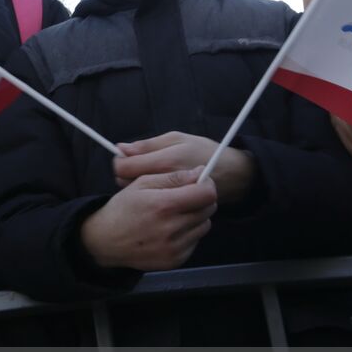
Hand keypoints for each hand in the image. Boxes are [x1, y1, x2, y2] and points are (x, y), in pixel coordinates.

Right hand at [80, 167, 217, 271]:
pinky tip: (169, 231)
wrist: (105, 241)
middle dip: (200, 200)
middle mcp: (171, 229)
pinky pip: (195, 241)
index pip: (206, 194)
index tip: (201, 182)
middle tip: (184, 197)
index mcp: (163, 205)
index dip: (207, 184)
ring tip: (174, 215)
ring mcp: (174, 248)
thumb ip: (173, 177)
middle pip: (208, 209)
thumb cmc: (123, 209)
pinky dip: (187, 234)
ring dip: (195, 218)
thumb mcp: (142, 184)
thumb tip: (200, 173)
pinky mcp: (175, 261)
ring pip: (204, 226)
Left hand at [115, 132, 253, 204]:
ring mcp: (169, 201)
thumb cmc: (203, 152)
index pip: (123, 167)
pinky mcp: (173, 212)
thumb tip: (121, 148)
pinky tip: (161, 191)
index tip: (126, 158)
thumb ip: (147, 145)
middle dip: (128, 174)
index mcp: (165, 163)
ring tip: (154, 179)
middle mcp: (165, 185)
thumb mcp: (177, 139)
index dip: (120, 161)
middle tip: (141, 168)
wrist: (231, 176)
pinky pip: (150, 205)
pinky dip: (150, 199)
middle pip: (125, 182)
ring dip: (138, 187)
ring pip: (136, 195)